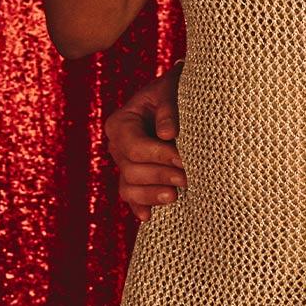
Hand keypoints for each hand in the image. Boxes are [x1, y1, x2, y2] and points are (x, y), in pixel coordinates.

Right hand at [105, 65, 183, 221]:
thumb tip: (166, 133)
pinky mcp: (135, 177)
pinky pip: (131, 196)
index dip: (158, 155)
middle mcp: (117, 146)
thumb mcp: (171, 89)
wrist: (176, 98)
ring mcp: (124, 164)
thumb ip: (169, 107)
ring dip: (151, 194)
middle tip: (187, 178)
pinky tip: (149, 216)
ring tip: (175, 195)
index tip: (183, 158)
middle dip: (160, 175)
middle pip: (132, 170)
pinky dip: (139, 206)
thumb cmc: (175, 90)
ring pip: (129, 187)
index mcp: (121, 123)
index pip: (133, 147)